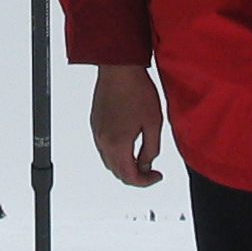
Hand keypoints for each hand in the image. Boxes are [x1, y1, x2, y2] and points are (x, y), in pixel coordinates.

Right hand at [90, 63, 166, 185]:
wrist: (119, 68)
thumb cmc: (137, 91)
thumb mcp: (154, 123)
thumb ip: (151, 149)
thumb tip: (146, 164)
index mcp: (117, 144)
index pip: (129, 176)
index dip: (145, 181)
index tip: (156, 175)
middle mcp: (103, 141)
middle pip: (117, 171)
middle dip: (135, 175)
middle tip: (150, 169)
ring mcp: (97, 132)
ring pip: (109, 160)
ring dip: (125, 164)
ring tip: (141, 156)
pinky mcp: (95, 122)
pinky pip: (104, 146)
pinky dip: (116, 152)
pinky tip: (129, 142)